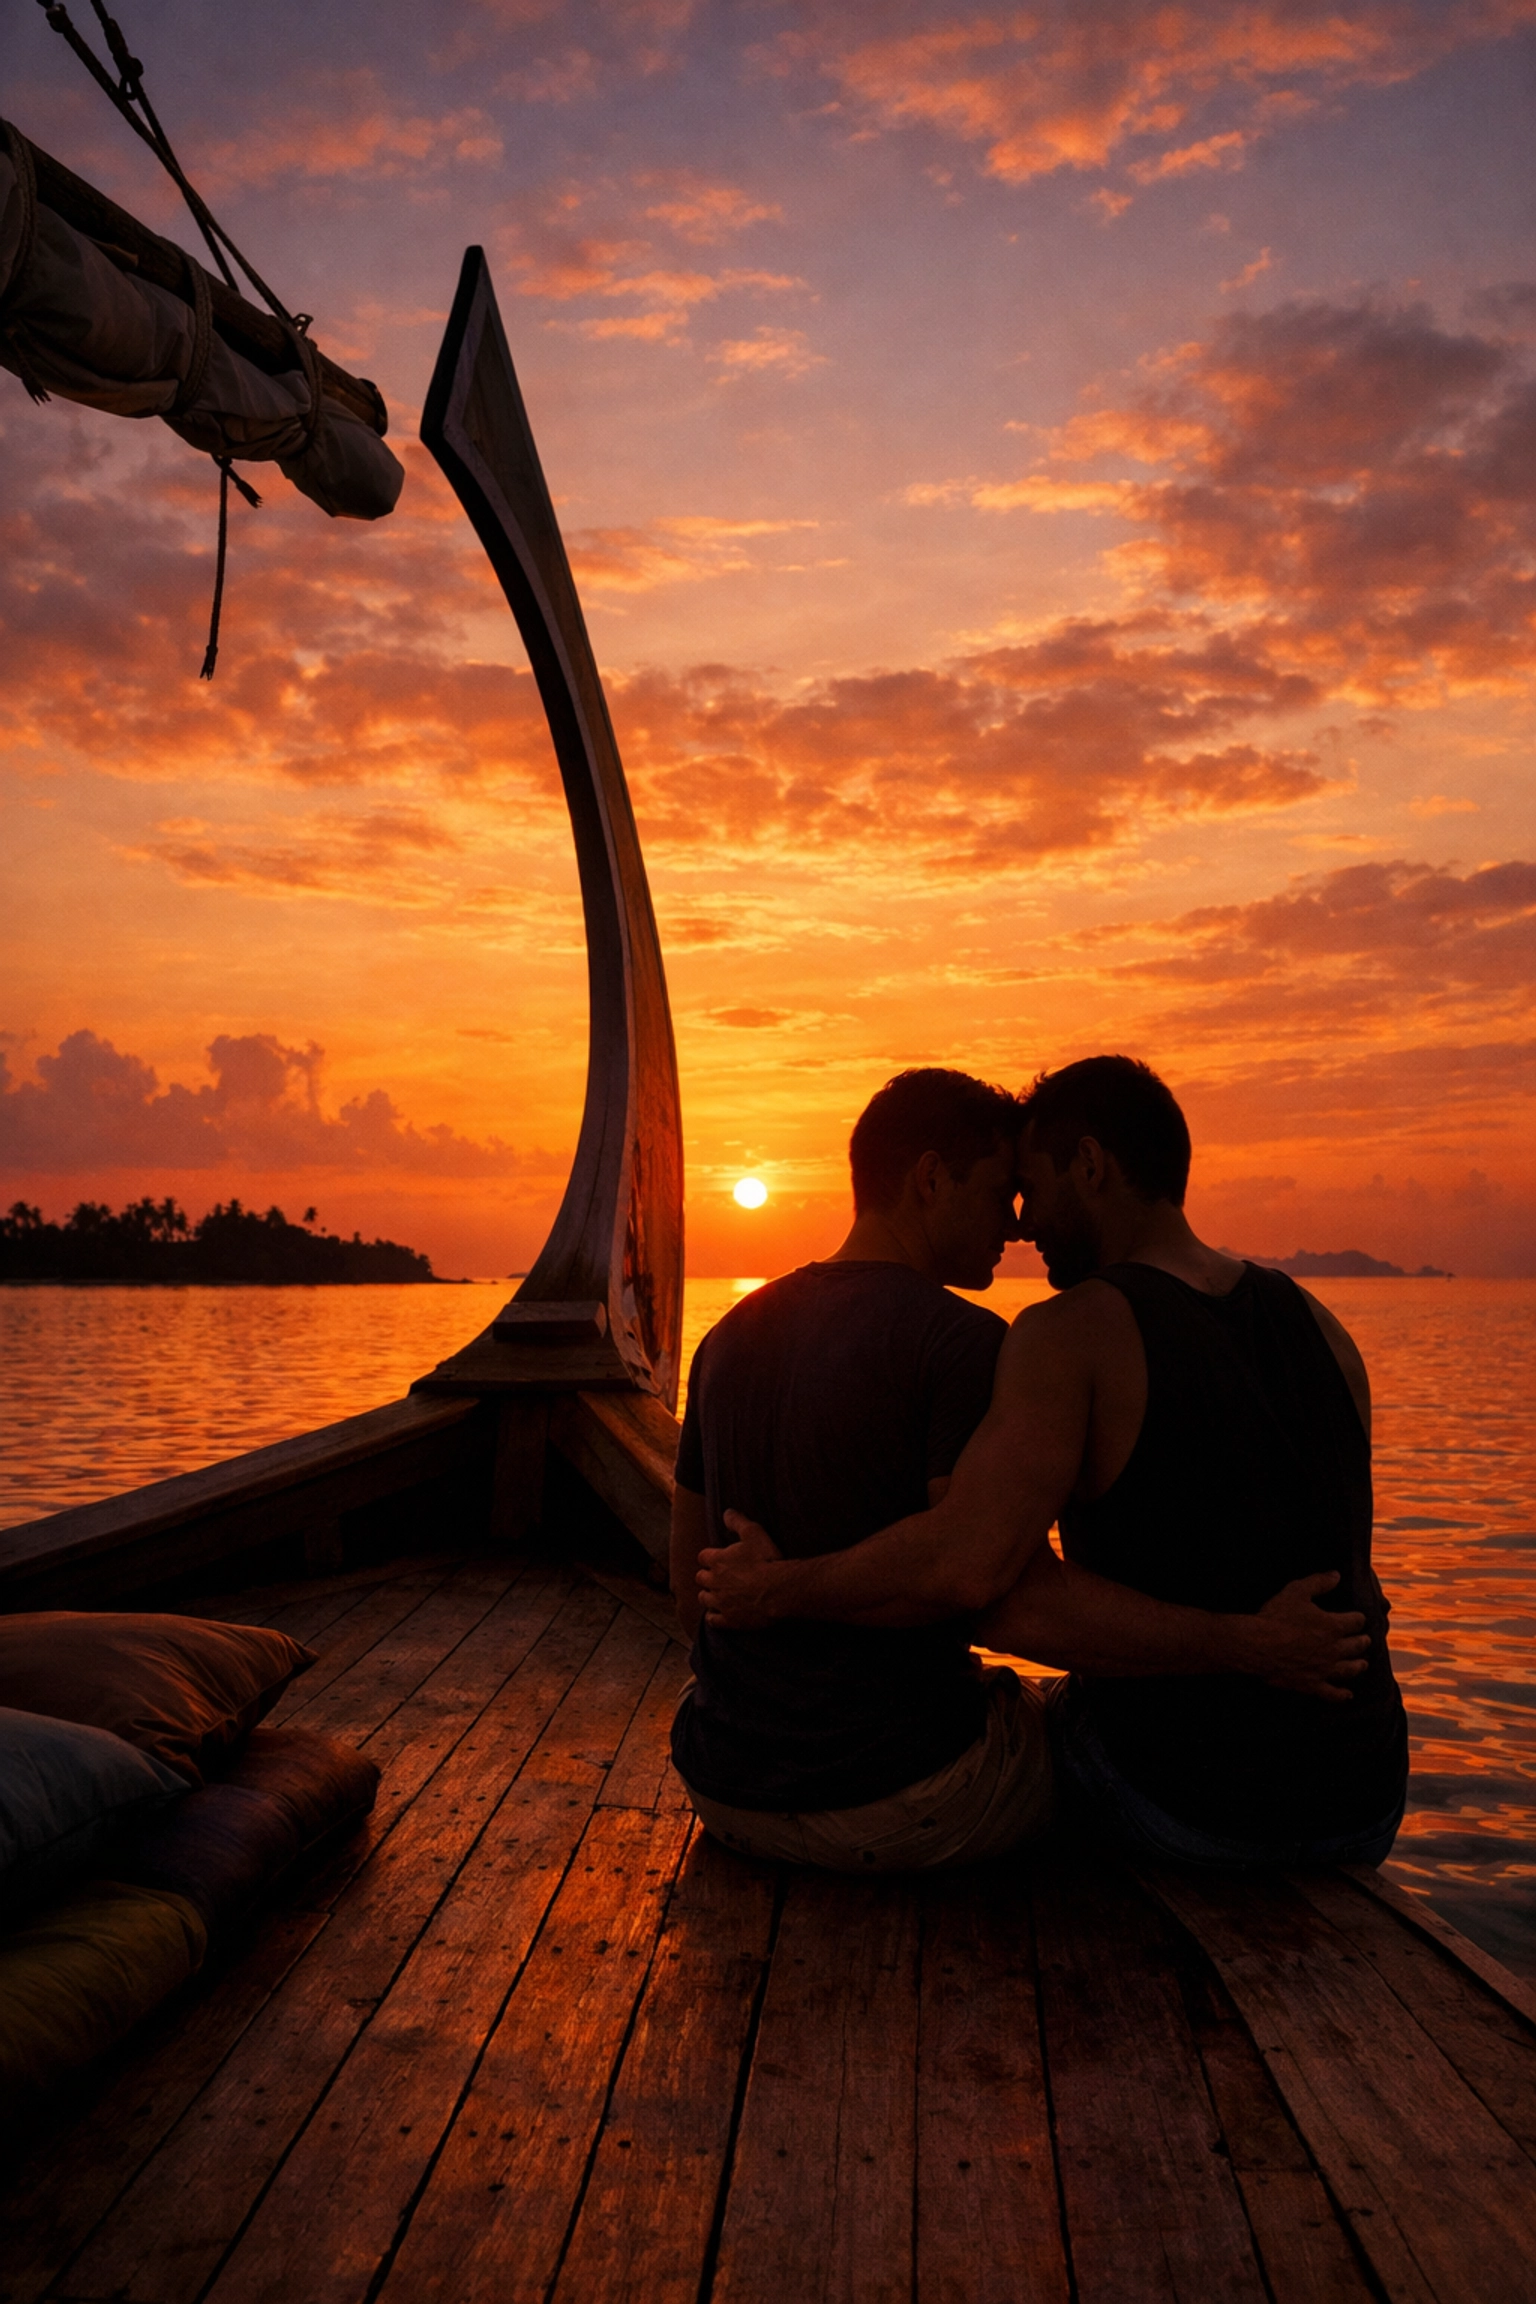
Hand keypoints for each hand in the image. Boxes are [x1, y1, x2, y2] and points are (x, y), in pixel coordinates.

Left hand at [696, 1511, 786, 1630]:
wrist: (779, 1590)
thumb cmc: (767, 1559)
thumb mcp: (754, 1533)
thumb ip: (738, 1522)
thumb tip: (726, 1512)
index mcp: (717, 1560)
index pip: (703, 1557)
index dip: (710, 1557)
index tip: (718, 1558)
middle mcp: (714, 1582)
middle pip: (700, 1578)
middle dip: (707, 1576)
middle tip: (719, 1576)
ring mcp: (720, 1602)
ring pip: (704, 1599)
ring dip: (708, 1596)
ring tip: (718, 1594)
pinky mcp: (728, 1620)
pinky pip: (712, 1620)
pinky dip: (714, 1617)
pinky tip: (719, 1614)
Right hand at [1252, 1571, 1369, 1701]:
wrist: (1258, 1645)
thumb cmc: (1276, 1617)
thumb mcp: (1296, 1591)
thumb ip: (1318, 1582)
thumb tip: (1336, 1575)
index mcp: (1333, 1626)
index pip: (1355, 1621)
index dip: (1357, 1618)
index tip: (1358, 1617)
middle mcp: (1334, 1649)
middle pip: (1356, 1646)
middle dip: (1362, 1641)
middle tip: (1365, 1640)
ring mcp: (1324, 1669)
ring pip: (1349, 1669)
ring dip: (1358, 1665)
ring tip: (1363, 1664)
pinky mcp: (1312, 1684)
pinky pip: (1332, 1693)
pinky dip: (1342, 1695)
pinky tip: (1348, 1695)